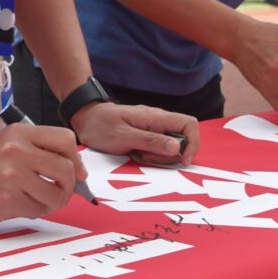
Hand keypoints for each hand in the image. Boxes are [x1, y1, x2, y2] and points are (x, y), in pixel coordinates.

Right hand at [0, 123, 84, 225]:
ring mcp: (11, 175)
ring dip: (53, 202)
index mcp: (19, 133)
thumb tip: (75, 168)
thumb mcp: (7, 144)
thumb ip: (37, 150)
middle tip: (61, 192)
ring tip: (39, 201)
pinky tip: (22, 206)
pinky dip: (36, 212)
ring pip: (56, 193)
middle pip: (66, 168)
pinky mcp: (6, 200)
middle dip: (69, 186)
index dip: (75, 158)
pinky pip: (38, 210)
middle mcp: (16, 150)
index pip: (65, 139)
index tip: (75, 171)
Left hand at [70, 101, 198, 166]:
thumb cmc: (101, 125)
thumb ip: (151, 141)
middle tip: (146, 157)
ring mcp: (152, 127)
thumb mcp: (124, 136)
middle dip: (170, 155)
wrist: (85, 119)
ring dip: (158, 157)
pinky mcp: (146, 135)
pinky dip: (151, 156)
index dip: (192, 144)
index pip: (189, 124)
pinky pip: (158, 148)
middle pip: (181, 139)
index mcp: (155, 117)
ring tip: (137, 154)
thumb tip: (178, 147)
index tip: (182, 161)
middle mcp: (157, 120)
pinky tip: (136, 154)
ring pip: (170, 146)